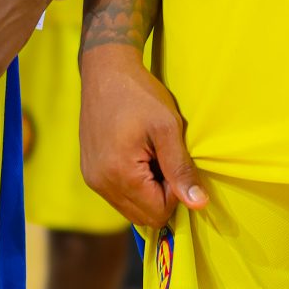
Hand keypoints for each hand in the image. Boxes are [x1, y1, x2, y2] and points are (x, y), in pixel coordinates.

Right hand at [80, 43, 205, 228]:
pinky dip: (133, 185)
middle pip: (143, 217)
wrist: (105, 72)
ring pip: (130, 209)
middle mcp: (100, 183)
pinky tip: (137, 156)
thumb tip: (199, 204)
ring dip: (148, 191)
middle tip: (164, 159)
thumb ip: (181, 169)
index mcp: (119, 174)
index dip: (175, 193)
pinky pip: (118, 196)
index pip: (158, 213)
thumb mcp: (168, 128)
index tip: (174, 161)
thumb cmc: (139, 95)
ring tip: (150, 156)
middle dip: (161, 195)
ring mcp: (92, 179)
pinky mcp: (89, 173)